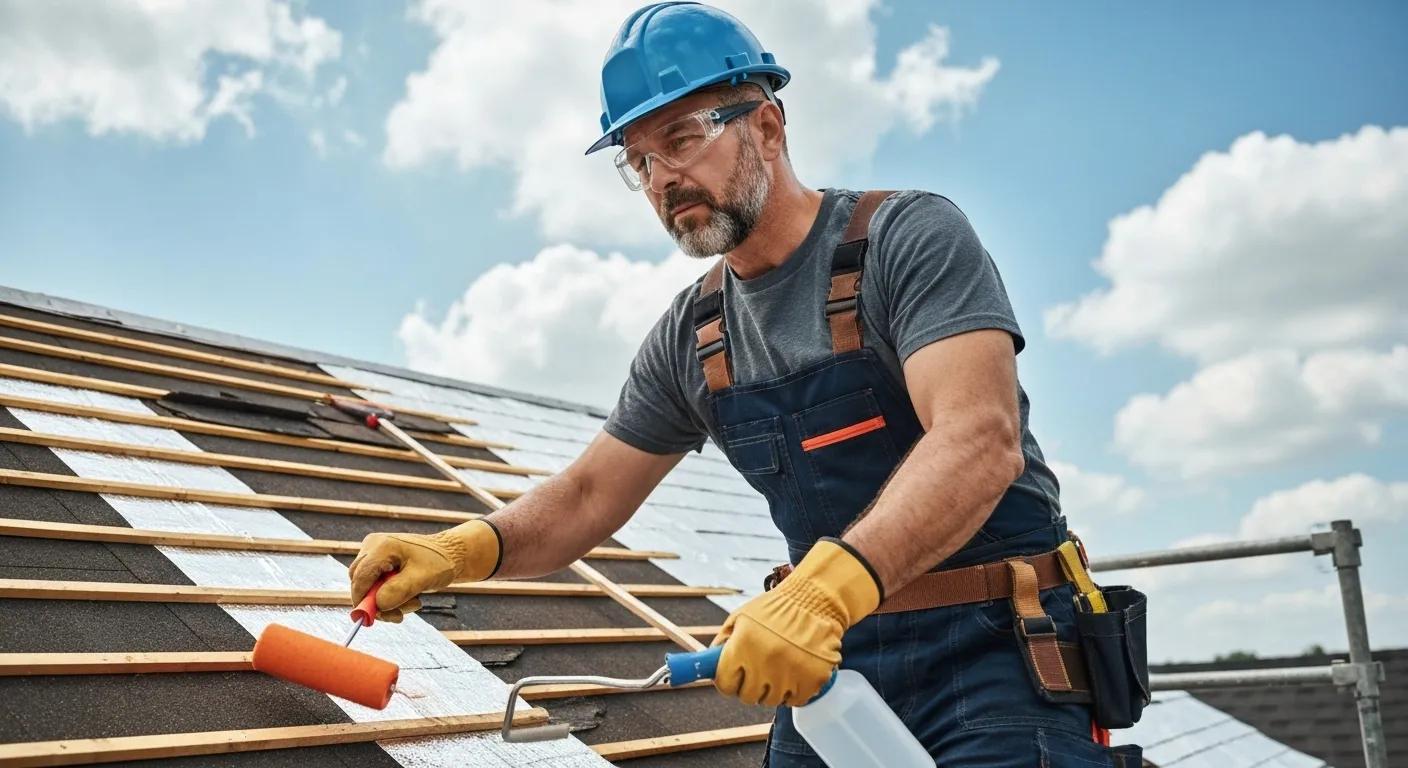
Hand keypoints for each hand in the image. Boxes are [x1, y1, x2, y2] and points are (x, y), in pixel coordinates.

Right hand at [347, 519, 501, 621]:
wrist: (450, 555)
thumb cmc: (439, 562)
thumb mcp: (422, 578)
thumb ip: (399, 591)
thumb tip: (378, 605)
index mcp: (382, 546)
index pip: (360, 576)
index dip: (363, 600)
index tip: (372, 618)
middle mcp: (373, 547)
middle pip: (360, 583)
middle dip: (378, 603)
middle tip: (400, 615)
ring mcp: (373, 554)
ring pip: (367, 588)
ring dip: (387, 603)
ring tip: (415, 602)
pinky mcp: (377, 564)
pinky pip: (374, 588)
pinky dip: (389, 598)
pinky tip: (409, 598)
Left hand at [710, 538, 881, 706]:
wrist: (815, 599)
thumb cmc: (775, 608)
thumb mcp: (741, 617)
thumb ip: (723, 642)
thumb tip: (707, 664)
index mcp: (743, 645)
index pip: (725, 684)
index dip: (728, 681)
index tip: (734, 677)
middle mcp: (765, 662)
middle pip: (748, 696)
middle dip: (750, 686)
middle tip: (758, 672)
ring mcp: (791, 673)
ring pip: (772, 700)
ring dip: (773, 689)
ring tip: (779, 667)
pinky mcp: (813, 679)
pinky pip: (796, 700)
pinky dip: (795, 690)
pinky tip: (796, 671)